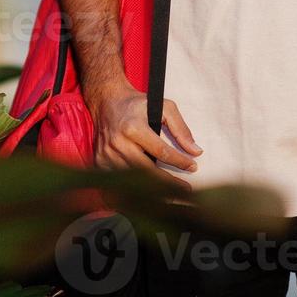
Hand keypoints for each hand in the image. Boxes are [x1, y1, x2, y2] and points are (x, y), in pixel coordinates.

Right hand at [84, 80, 200, 191]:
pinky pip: (120, 180)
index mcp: (133, 127)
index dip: (179, 162)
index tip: (193, 167)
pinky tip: (149, 192)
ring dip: (153, 189)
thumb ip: (180, 128)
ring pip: (133, 179)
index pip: (161, 151)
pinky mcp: (100, 160)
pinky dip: (134, 188)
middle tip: (185, 191)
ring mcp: (107, 153)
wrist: (106, 101)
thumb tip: (195, 151)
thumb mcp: (163, 106)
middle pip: (147, 171)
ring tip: (171, 195)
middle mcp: (118, 142)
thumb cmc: (137, 104)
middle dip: (169, 184)